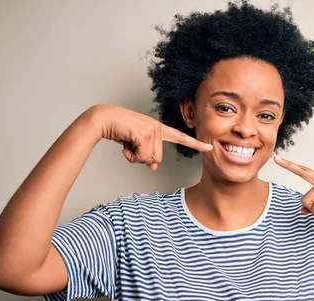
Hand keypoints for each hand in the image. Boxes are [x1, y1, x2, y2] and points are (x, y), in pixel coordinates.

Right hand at [87, 104, 212, 170]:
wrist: (104, 120)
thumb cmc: (120, 131)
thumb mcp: (136, 145)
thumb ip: (147, 154)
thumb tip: (154, 167)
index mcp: (159, 128)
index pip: (180, 137)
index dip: (195, 144)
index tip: (209, 147)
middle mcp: (158, 128)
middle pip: (158, 158)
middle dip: (142, 158)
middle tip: (131, 146)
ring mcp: (152, 130)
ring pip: (150, 159)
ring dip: (135, 157)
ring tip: (127, 143)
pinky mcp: (144, 133)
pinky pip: (141, 157)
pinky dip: (130, 155)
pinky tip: (124, 143)